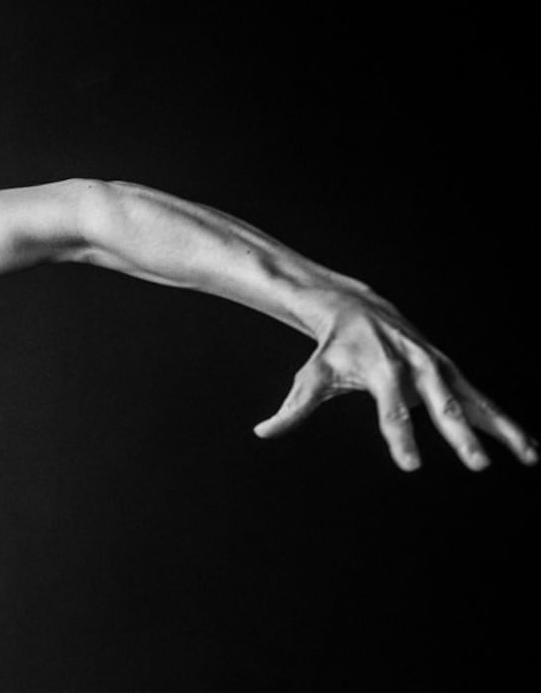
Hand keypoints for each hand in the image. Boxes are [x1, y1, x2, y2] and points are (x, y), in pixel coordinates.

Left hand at [255, 293, 536, 470]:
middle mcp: (416, 367)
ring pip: (474, 401)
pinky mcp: (453, 372)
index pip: (390, 411)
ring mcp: (439, 368)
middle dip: (458, 436)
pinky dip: (506, 421)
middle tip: (476, 465)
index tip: (411, 466)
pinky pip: (483, 400)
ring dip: (500, 428)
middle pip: (439, 405)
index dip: (400, 438)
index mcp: (382, 370)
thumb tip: (261, 432)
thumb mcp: (313, 374)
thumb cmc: (333, 349)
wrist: (358, 309)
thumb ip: (293, 408)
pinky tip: (528, 447)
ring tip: (527, 456)